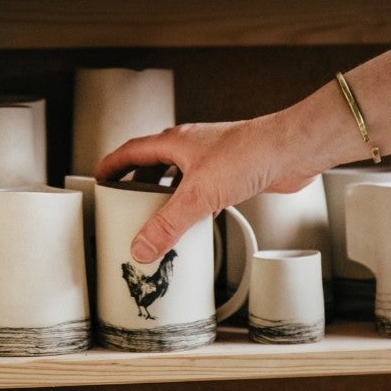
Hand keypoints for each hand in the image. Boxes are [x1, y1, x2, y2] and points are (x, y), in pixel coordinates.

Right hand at [94, 112, 317, 262]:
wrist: (290, 151)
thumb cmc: (249, 154)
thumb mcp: (198, 195)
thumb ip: (168, 224)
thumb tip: (141, 247)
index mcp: (175, 142)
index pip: (132, 151)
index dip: (113, 165)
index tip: (99, 178)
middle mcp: (192, 147)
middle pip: (154, 163)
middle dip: (137, 182)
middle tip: (124, 202)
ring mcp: (213, 159)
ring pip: (179, 177)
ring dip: (166, 195)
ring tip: (156, 217)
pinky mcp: (233, 174)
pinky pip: (203, 190)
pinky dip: (193, 205)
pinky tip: (196, 220)